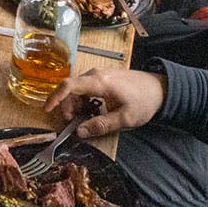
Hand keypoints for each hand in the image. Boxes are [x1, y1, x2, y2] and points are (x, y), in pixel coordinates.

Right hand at [43, 67, 164, 137]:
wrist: (160, 88)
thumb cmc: (144, 101)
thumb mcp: (124, 119)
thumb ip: (101, 125)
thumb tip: (79, 132)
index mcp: (100, 82)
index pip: (69, 86)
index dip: (55, 97)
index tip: (47, 109)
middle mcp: (96, 74)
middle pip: (71, 88)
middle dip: (67, 107)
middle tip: (74, 124)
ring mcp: (99, 74)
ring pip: (77, 89)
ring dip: (75, 105)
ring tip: (84, 119)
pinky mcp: (102, 78)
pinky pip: (85, 88)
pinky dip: (82, 100)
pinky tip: (92, 111)